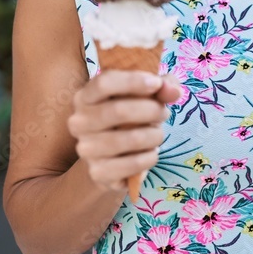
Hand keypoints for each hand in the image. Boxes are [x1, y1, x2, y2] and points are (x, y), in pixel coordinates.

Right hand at [67, 70, 181, 191]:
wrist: (112, 158)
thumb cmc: (130, 117)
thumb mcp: (145, 95)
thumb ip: (161, 86)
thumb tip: (173, 91)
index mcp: (85, 96)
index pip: (104, 83)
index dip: (133, 81)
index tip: (156, 84)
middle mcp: (79, 122)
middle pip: (119, 111)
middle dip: (152, 110)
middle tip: (164, 113)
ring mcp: (86, 149)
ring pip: (131, 139)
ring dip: (155, 135)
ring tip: (158, 135)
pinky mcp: (98, 172)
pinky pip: (133, 164)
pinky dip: (150, 158)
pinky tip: (151, 154)